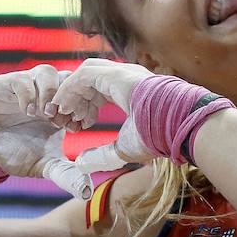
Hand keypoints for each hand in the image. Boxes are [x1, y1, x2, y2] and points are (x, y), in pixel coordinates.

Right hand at [0, 64, 90, 198]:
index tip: (77, 128)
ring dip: (50, 93)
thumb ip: (66, 175)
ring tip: (45, 115)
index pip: (84, 95)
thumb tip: (87, 193)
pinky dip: (29, 94)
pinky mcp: (7, 84)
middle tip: (63, 120)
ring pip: (49, 73)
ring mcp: (29, 87)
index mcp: (62, 109)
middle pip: (70, 78)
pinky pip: (24, 78)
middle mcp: (48, 95)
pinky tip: (27, 112)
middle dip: (70, 98)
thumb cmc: (16, 152)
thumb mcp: (44, 166)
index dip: (85, 108)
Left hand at [50, 58, 155, 172]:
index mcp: (129, 92)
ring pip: (83, 76)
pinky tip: (64, 108)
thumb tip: (81, 163)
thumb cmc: (157, 137)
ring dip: (69, 93)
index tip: (77, 126)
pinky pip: (82, 76)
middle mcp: (124, 78)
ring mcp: (120, 73)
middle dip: (73, 100)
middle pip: (88, 82)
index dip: (84, 108)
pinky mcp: (113, 74)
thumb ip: (101, 156)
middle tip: (64, 120)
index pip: (98, 92)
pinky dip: (69, 90)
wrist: (175, 126)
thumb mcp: (123, 150)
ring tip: (61, 113)